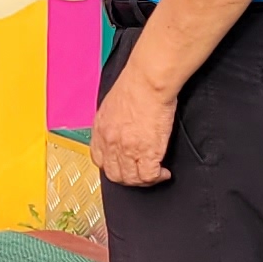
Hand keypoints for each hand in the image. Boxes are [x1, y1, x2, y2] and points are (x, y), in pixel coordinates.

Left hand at [93, 71, 176, 187]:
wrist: (148, 81)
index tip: (123, 166)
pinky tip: (163, 172)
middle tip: (140, 174)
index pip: (99, 159)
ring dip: (143, 181)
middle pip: (114, 174)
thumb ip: (113, 121)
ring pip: (131, 179)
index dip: (112, 166)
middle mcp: (110, 141)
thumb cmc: (136, 84)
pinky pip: (149, 176)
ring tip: (154, 174)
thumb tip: (121, 128)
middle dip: (128, 178)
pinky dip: (157, 177)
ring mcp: (127, 149)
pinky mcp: (147, 152)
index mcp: (101, 128)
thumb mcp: (113, 104)